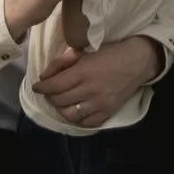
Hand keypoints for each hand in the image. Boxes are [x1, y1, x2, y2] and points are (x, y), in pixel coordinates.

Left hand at [32, 34, 160, 129]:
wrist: (137, 60)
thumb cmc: (110, 51)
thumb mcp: (84, 50)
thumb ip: (62, 62)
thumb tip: (45, 75)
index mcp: (83, 72)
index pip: (54, 85)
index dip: (42, 87)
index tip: (37, 86)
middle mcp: (90, 90)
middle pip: (60, 100)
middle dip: (50, 96)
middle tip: (49, 91)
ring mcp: (99, 104)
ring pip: (70, 115)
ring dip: (60, 108)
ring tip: (60, 101)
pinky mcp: (108, 112)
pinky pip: (86, 123)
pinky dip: (77, 118)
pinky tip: (75, 110)